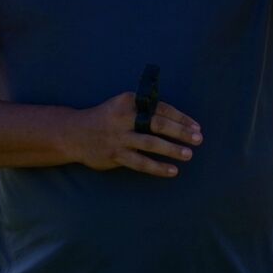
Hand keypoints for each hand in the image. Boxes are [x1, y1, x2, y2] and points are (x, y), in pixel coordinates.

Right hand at [67, 92, 203, 177]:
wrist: (74, 133)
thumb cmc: (107, 118)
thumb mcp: (123, 105)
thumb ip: (144, 109)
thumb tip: (176, 120)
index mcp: (129, 101)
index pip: (161, 107)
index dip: (180, 117)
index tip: (196, 126)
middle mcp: (124, 117)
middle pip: (157, 123)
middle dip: (180, 131)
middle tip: (198, 139)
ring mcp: (119, 137)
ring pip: (151, 144)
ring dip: (172, 149)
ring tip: (188, 155)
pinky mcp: (115, 155)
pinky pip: (140, 162)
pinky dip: (158, 167)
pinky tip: (172, 171)